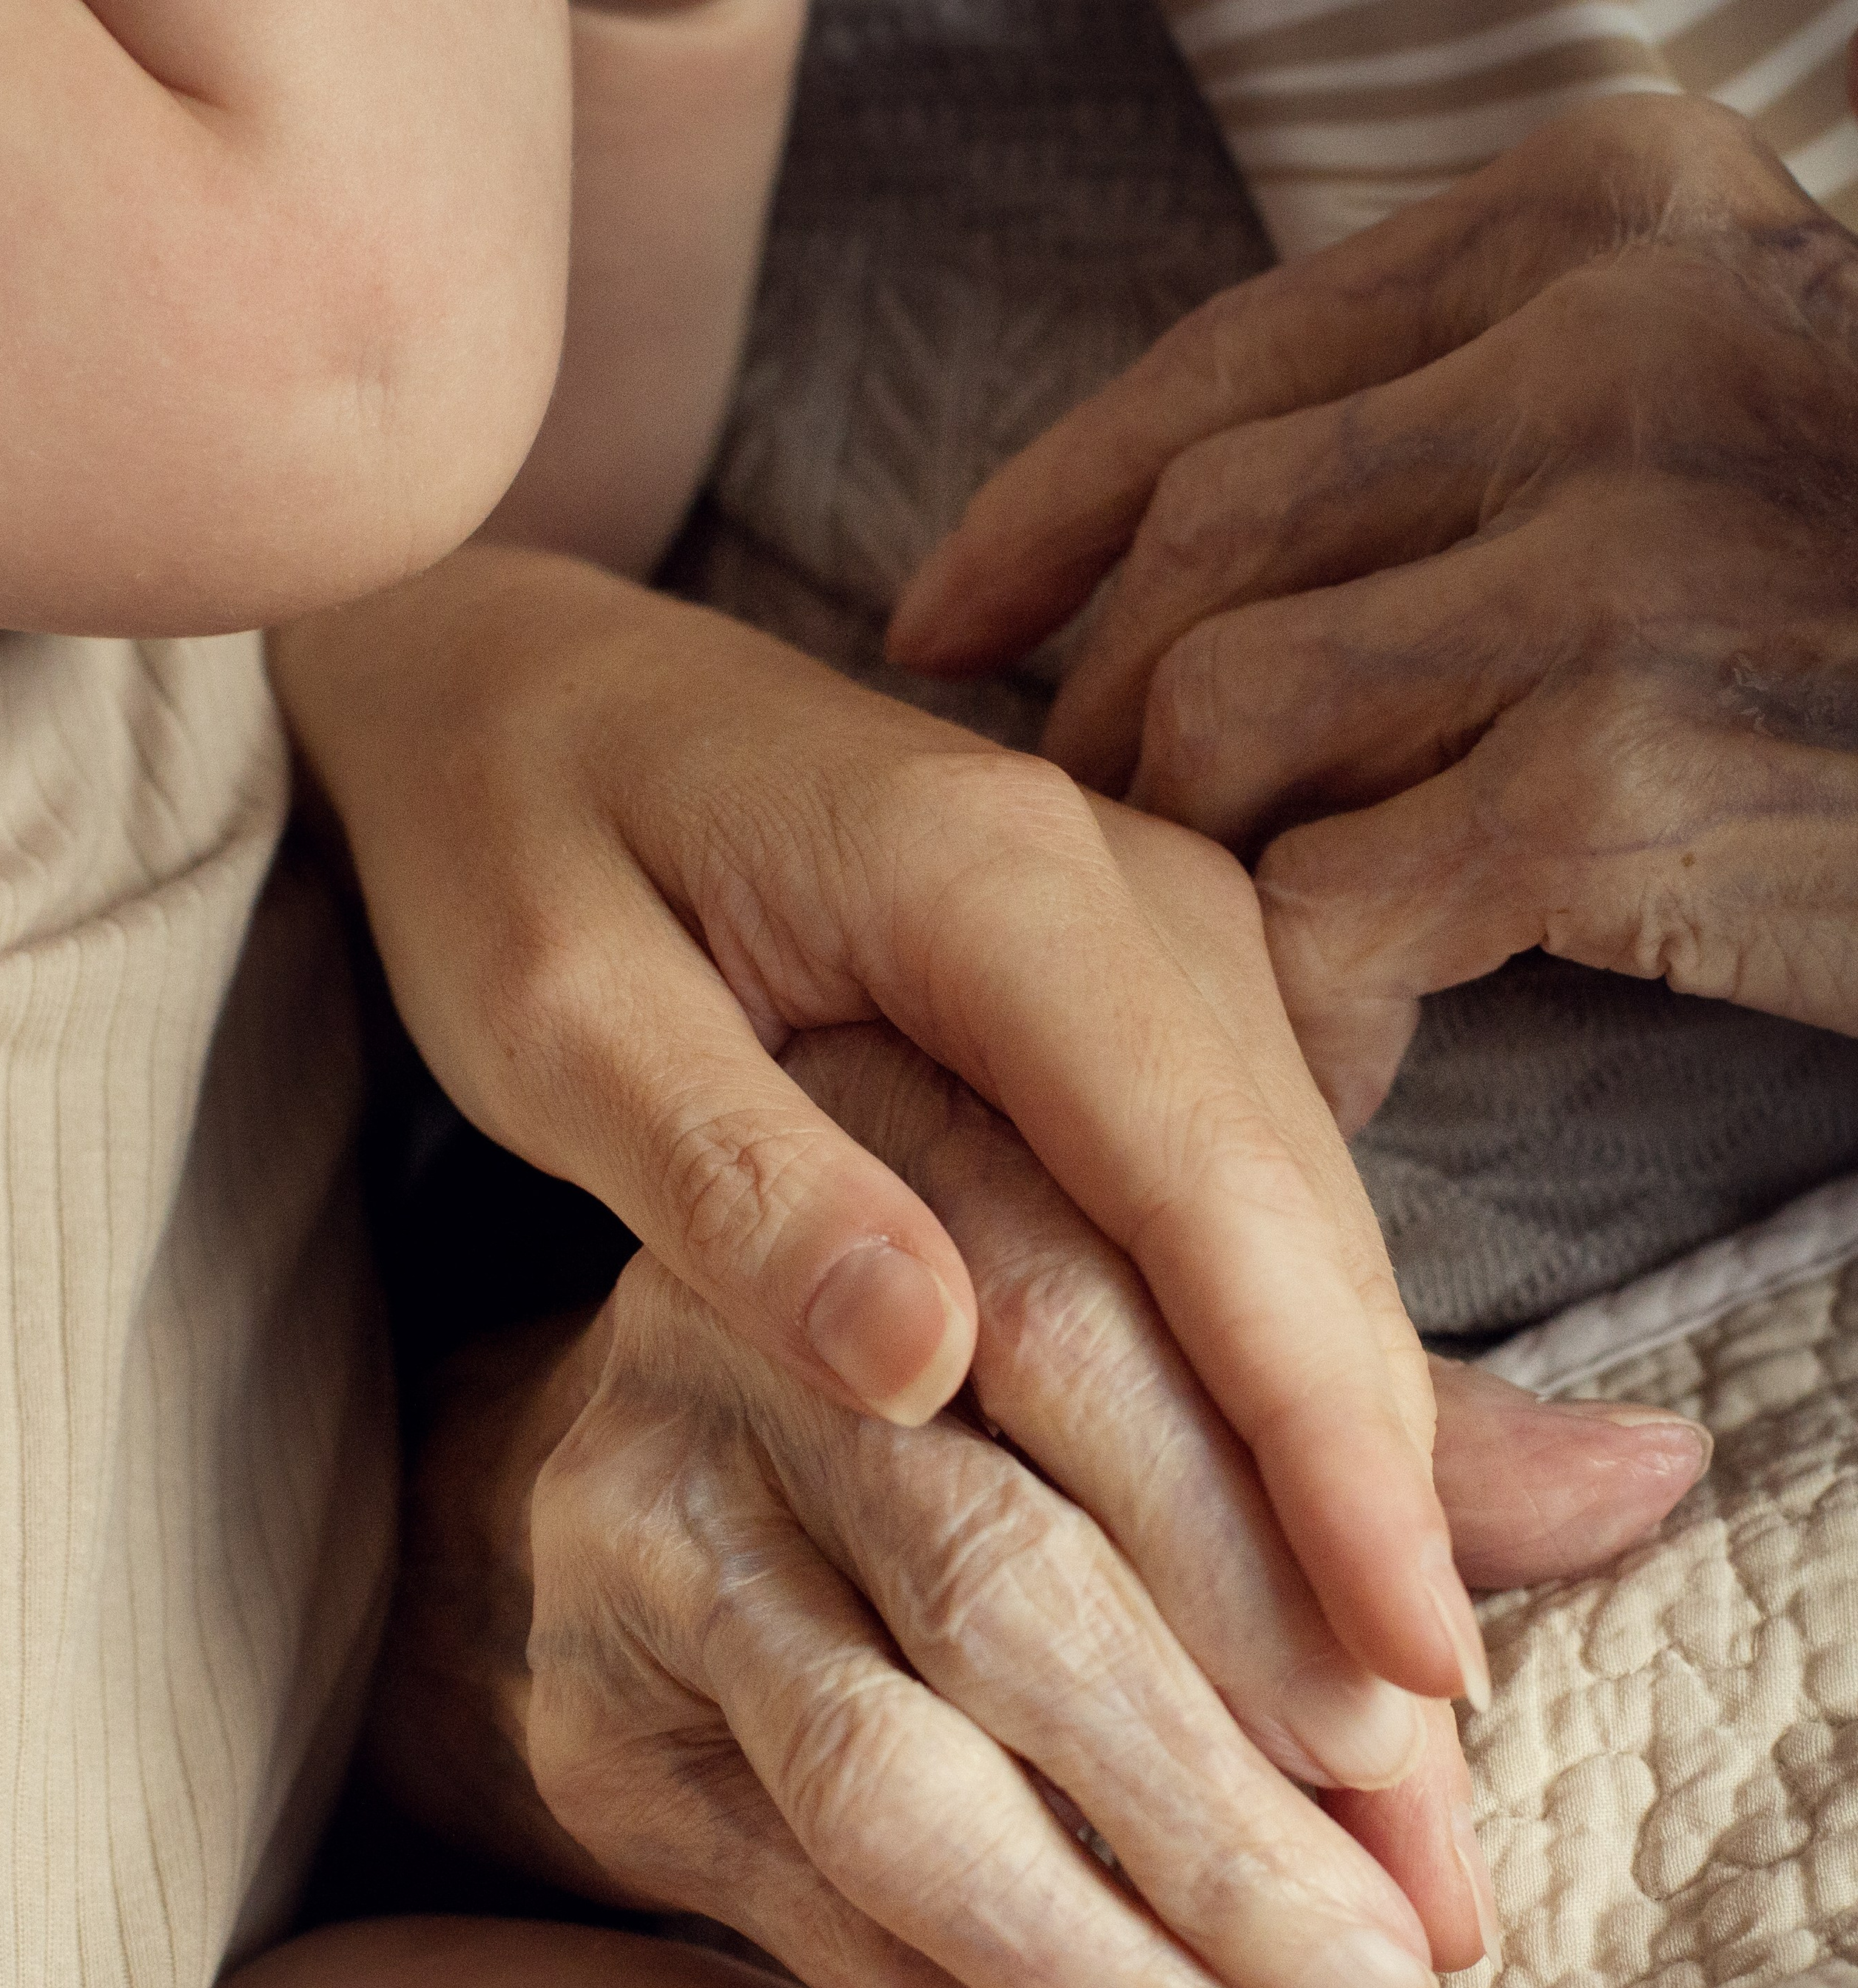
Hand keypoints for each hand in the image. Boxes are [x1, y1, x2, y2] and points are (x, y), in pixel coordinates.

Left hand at [274, 548, 1491, 1715]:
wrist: (524, 677)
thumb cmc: (513, 836)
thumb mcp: (558, 1008)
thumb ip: (736, 1175)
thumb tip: (927, 1368)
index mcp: (991, 883)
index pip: (1210, 1199)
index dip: (1325, 1450)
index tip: (1406, 1670)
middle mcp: (1130, 891)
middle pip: (1299, 1236)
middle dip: (1374, 1510)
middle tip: (1421, 1797)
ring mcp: (1161, 931)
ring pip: (1302, 1233)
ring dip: (1351, 1467)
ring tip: (1396, 1726)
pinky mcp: (1144, 987)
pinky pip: (1249, 1205)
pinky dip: (1283, 1378)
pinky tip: (1301, 1547)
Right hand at [373, 1028, 1708, 1987]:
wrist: (682, 1467)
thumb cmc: (991, 1400)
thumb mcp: (1172, 1357)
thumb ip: (1374, 1436)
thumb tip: (1645, 1478)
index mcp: (900, 1179)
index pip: (1100, 1347)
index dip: (1272, 1565)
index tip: (1423, 1751)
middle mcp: (740, 1335)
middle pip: (1001, 1585)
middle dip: (1218, 1820)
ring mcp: (638, 1528)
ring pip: (886, 1783)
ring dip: (1112, 1967)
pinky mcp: (585, 1718)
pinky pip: (802, 1903)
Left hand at [889, 95, 1857, 1129]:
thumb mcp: (1750, 391)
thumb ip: (1531, 401)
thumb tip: (1274, 536)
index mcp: (1608, 223)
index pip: (1227, 364)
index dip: (1049, 508)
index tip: (942, 620)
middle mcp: (1594, 355)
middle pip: (1198, 548)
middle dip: (1103, 716)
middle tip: (1098, 847)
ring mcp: (1600, 566)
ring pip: (1230, 718)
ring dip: (1185, 865)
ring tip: (1210, 960)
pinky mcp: (1611, 784)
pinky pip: (1329, 906)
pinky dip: (1297, 1002)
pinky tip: (1332, 1060)